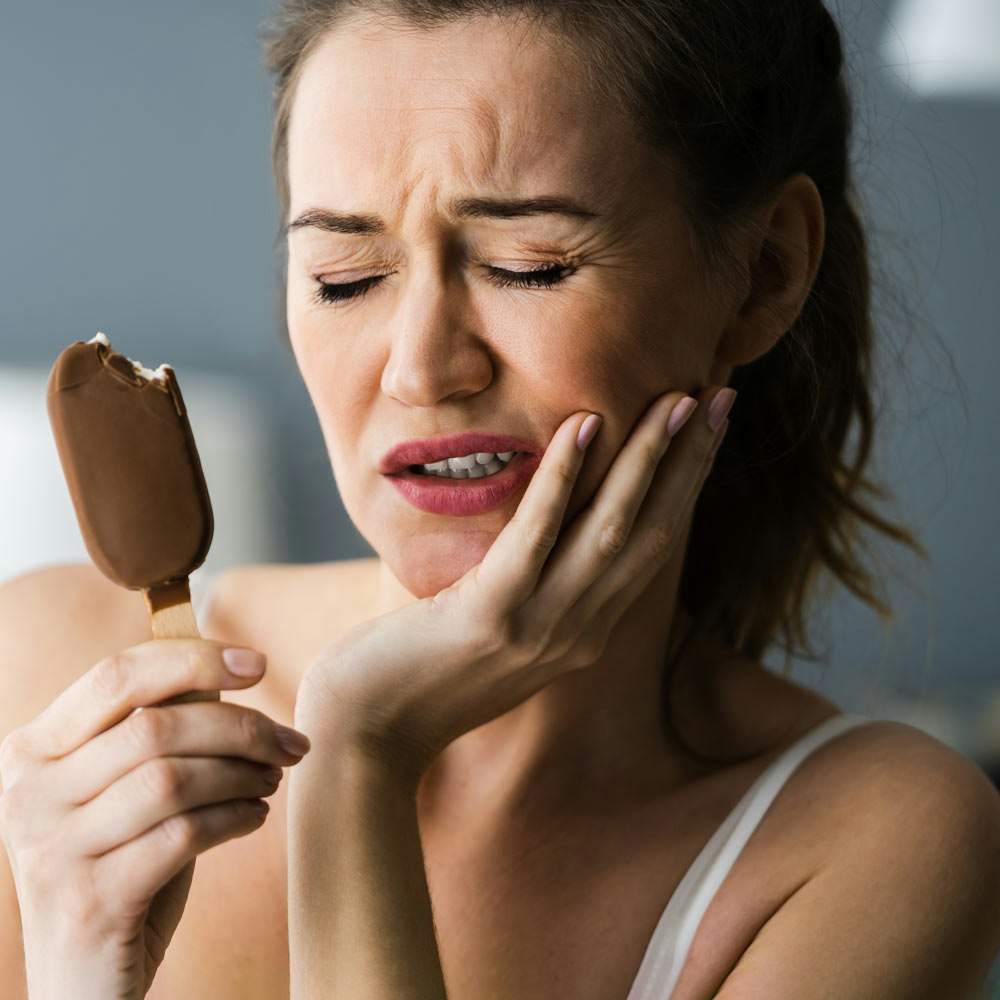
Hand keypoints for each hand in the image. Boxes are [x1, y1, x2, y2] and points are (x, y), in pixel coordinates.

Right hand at [0, 642, 310, 999]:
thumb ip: (157, 733)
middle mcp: (29, 794)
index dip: (193, 658)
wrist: (81, 985)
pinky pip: (182, 835)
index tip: (257, 664)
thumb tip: (228, 672)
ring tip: (272, 780)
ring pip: (172, 779)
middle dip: (240, 727)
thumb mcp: (124, 791)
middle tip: (289, 743)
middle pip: (155, 726)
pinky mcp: (90, 901)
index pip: (115, 675)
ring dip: (242, 774)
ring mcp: (53, 850)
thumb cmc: (118, 867)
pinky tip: (256, 818)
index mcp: (33, 750)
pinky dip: (234, 819)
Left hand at [297, 385, 732, 786]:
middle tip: (719, 396)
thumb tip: (547, 525)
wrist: (367, 739)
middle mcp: (578, 633)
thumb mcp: (497, 631)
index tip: (707, 428)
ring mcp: (539, 628)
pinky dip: (564, 478)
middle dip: (689, 463)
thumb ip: (534, 588)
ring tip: (676, 399)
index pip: (650, 548)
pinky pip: (536, 536)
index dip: (685, 486)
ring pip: (609, 531)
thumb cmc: (420, 677)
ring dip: (648, 461)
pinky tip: (585, 425)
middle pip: (651, 535)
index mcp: (583, 633)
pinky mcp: (490, 616)